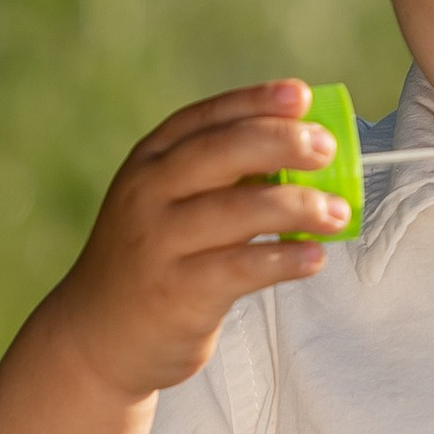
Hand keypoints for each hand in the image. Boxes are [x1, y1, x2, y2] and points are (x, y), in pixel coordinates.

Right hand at [49, 80, 350, 396]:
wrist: (96, 338)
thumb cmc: (152, 262)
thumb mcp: (166, 206)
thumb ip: (219, 180)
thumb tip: (304, 159)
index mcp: (149, 161)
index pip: (206, 118)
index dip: (255, 101)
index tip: (301, 96)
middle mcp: (148, 193)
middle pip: (222, 152)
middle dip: (281, 143)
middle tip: (326, 149)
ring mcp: (159, 242)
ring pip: (238, 210)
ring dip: (297, 206)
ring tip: (338, 213)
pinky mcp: (176, 291)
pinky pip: (241, 268)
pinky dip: (284, 260)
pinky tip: (314, 258)